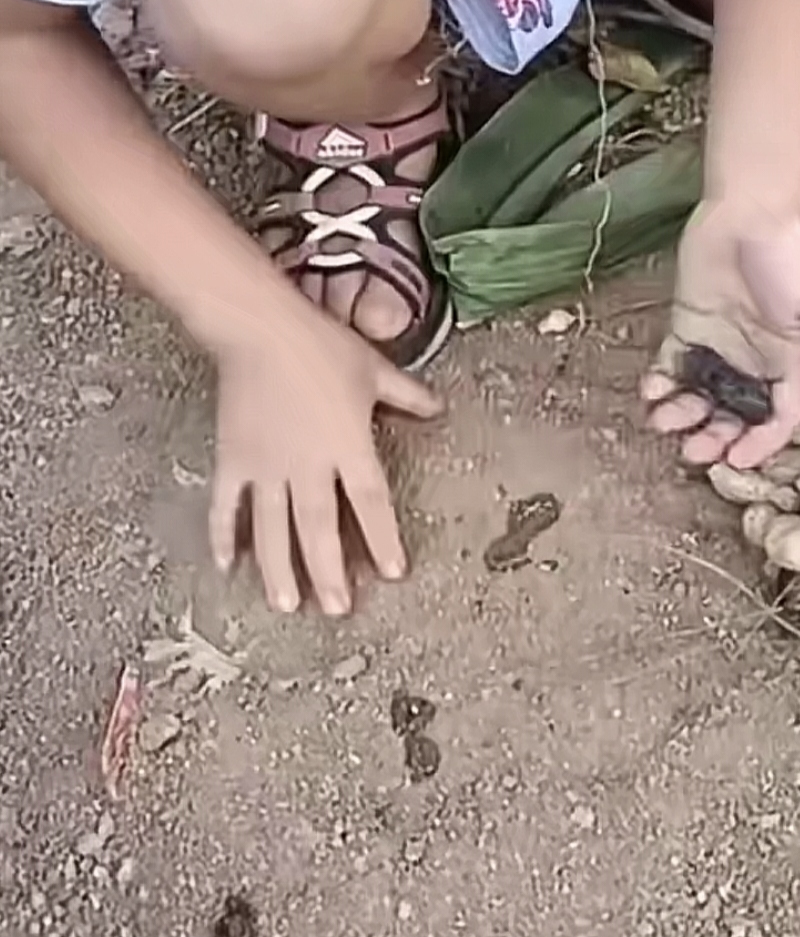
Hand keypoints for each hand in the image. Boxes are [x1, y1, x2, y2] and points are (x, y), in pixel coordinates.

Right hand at [211, 301, 439, 613]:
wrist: (259, 327)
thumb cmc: (319, 345)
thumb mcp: (374, 370)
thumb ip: (407, 396)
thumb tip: (439, 408)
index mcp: (347, 444)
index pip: (370, 501)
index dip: (382, 538)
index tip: (393, 572)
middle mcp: (307, 463)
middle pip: (319, 528)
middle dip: (328, 572)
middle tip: (337, 609)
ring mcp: (265, 465)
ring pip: (272, 528)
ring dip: (279, 569)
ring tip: (286, 605)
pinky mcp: (232, 458)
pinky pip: (226, 505)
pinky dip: (224, 536)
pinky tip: (227, 566)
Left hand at [642, 199, 799, 468]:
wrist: (750, 208)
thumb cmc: (794, 254)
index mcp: (795, 361)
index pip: (780, 417)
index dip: (761, 443)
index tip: (736, 459)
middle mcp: (758, 359)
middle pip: (737, 414)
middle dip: (715, 437)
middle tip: (692, 450)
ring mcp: (723, 344)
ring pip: (702, 396)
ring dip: (684, 415)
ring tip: (662, 420)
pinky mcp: (691, 325)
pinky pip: (674, 365)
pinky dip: (662, 384)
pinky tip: (651, 391)